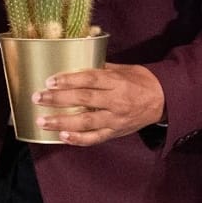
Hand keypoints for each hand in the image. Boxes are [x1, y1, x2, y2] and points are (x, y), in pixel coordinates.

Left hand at [39, 64, 165, 145]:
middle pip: (84, 100)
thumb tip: (74, 63)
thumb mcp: (122, 69)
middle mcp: (116, 101)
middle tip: (38, 98)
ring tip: (42, 121)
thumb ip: (99, 69)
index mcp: (117, 82)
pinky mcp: (116, 132)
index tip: (50, 81)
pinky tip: (62, 137)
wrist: (163, 100)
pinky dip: (78, 139)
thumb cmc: (139, 81)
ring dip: (62, 122)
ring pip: (86, 122)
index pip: (90, 80)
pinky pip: (95, 138)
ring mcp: (116, 119)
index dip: (69, 80)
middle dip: (58, 99)